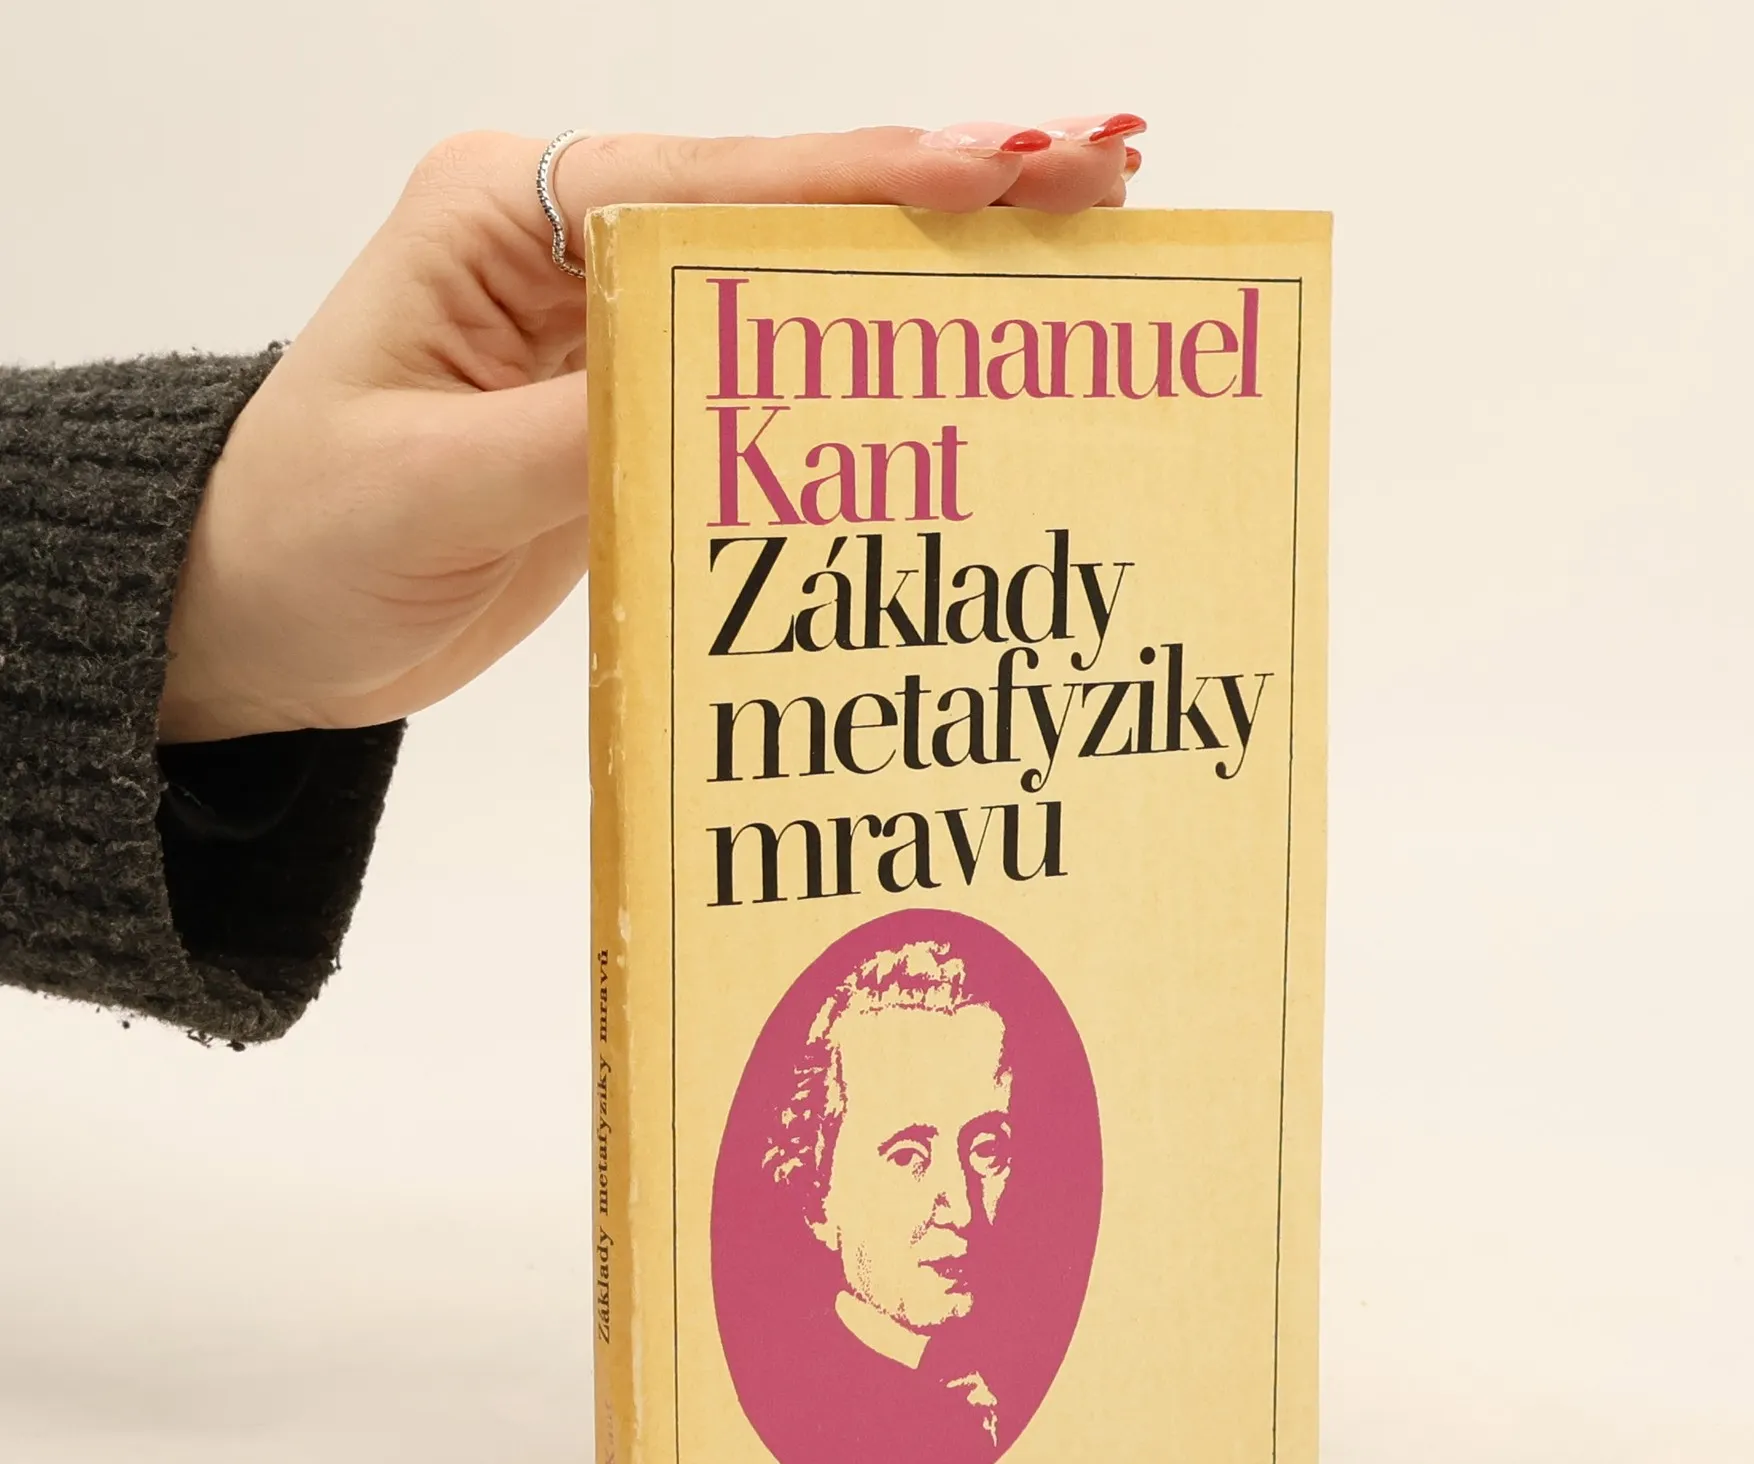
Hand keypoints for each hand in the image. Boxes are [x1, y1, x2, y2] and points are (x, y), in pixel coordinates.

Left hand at [158, 117, 1147, 743]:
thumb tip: (744, 390)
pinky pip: (769, 375)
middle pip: (783, 208)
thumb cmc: (306, 534)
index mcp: (508, 216)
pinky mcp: (633, 404)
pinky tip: (956, 360)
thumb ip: (585, 430)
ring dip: (924, 270)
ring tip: (1068, 238)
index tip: (1013, 161)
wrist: (260, 618)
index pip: (720, 185)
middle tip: (1101, 169)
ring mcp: (611, 326)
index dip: (874, 181)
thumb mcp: (435, 483)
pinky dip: (869, 364)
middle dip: (941, 190)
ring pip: (794, 285)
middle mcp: (572, 248)